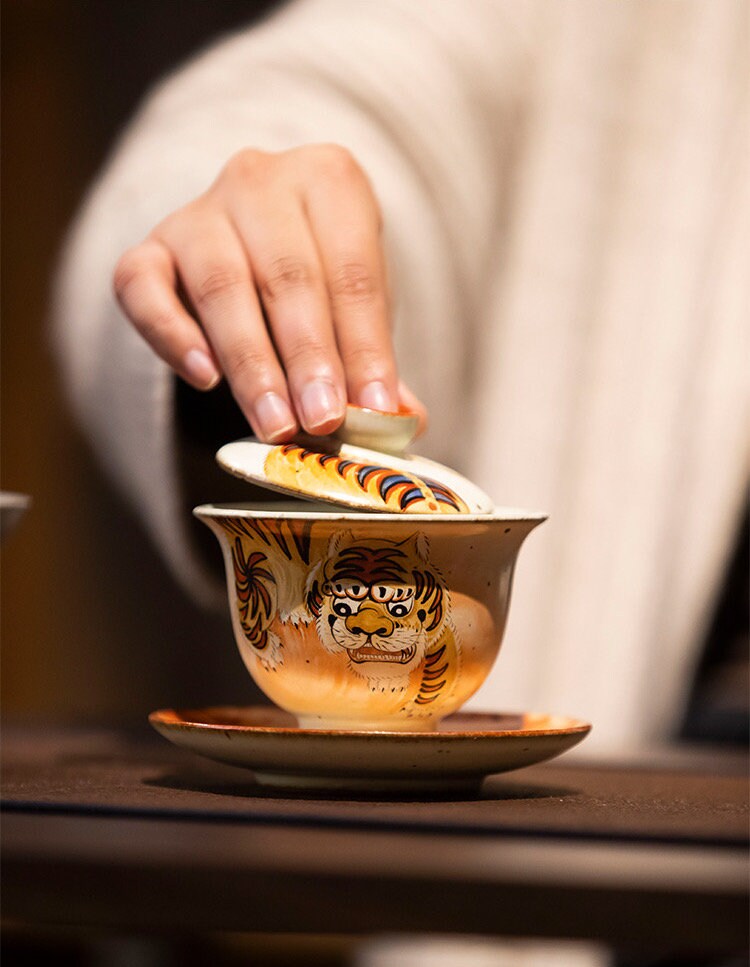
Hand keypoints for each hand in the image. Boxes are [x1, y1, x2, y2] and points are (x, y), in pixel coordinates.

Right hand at [113, 144, 425, 441]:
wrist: (253, 246)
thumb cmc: (320, 280)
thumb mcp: (357, 308)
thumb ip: (375, 361)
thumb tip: (404, 422)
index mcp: (330, 180)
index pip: (353, 272)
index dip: (364, 346)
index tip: (373, 408)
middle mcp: (259, 180)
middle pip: (288, 276)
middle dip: (308, 358)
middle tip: (322, 421)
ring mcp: (198, 211)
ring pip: (221, 286)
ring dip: (252, 364)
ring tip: (276, 425)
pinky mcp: (148, 247)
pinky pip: (143, 287)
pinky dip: (173, 335)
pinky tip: (204, 379)